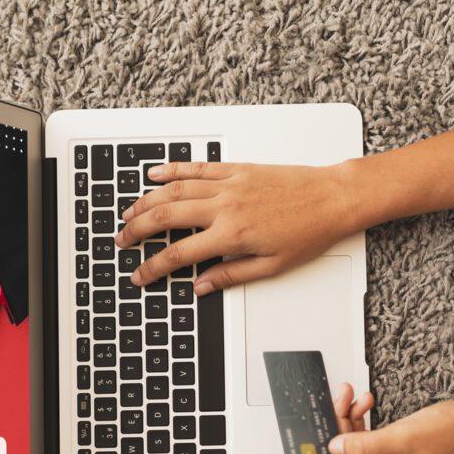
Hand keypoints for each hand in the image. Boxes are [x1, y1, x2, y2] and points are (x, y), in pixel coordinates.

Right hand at [114, 161, 359, 294]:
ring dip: (146, 200)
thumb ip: (230, 275)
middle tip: (121, 240)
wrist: (332, 199)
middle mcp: (225, 207)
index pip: (179, 255)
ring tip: (129, 213)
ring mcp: (229, 184)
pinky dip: (172, 169)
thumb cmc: (309, 233)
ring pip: (174, 189)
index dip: (153, 267)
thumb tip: (200, 286)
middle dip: (137, 230)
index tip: (140, 275)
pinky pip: (196, 167)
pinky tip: (155, 173)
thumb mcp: (271, 267)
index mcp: (232, 235)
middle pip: (165, 217)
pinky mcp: (237, 169)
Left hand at [316, 391, 453, 453]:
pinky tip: (364, 403)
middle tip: (334, 403)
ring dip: (348, 421)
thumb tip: (333, 448)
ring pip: (353, 448)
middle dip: (336, 432)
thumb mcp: (403, 436)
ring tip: (350, 396)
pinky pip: (367, 441)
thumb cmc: (453, 434)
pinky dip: (362, 421)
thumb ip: (364, 445)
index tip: (312, 443)